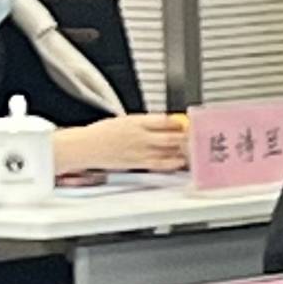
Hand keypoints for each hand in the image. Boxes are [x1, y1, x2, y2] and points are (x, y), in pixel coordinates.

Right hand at [58, 113, 191, 175]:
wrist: (87, 146)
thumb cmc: (102, 133)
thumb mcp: (124, 120)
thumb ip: (144, 123)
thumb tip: (163, 124)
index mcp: (136, 121)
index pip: (165, 120)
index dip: (180, 122)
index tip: (187, 122)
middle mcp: (141, 136)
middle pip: (172, 136)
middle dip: (186, 136)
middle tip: (195, 137)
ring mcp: (141, 151)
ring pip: (169, 150)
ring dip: (183, 149)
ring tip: (191, 148)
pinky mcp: (139, 163)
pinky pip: (161, 164)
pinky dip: (173, 162)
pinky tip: (180, 161)